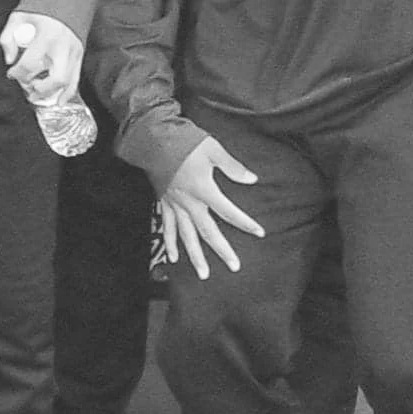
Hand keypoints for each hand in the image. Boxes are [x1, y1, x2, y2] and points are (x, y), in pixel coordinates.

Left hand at [0, 11, 81, 104]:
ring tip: (37, 94)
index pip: (30, 64)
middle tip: (27, 86)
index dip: (17, 73)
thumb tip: (9, 59)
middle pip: (55, 78)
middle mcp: (63, 47)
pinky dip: (67, 92)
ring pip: (66, 82)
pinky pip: (76, 79)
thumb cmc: (43, 6)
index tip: (12, 73)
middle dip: (39, 88)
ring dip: (51, 93)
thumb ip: (8, 37)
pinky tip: (59, 100)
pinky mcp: (80, 55)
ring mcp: (74, 52)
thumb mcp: (19, 16)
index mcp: (47, 36)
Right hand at [158, 136, 264, 279]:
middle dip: (222, 250)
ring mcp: (175, 205)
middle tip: (234, 266)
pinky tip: (173, 258)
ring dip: (195, 256)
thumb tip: (251, 179)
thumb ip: (233, 167)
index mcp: (204, 190)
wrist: (153, 139)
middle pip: (208, 232)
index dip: (245, 223)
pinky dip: (170, 243)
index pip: (229, 212)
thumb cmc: (184, 143)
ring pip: (186, 236)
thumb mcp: (213, 150)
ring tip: (203, 273)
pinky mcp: (164, 203)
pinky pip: (167, 228)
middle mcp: (189, 202)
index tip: (259, 232)